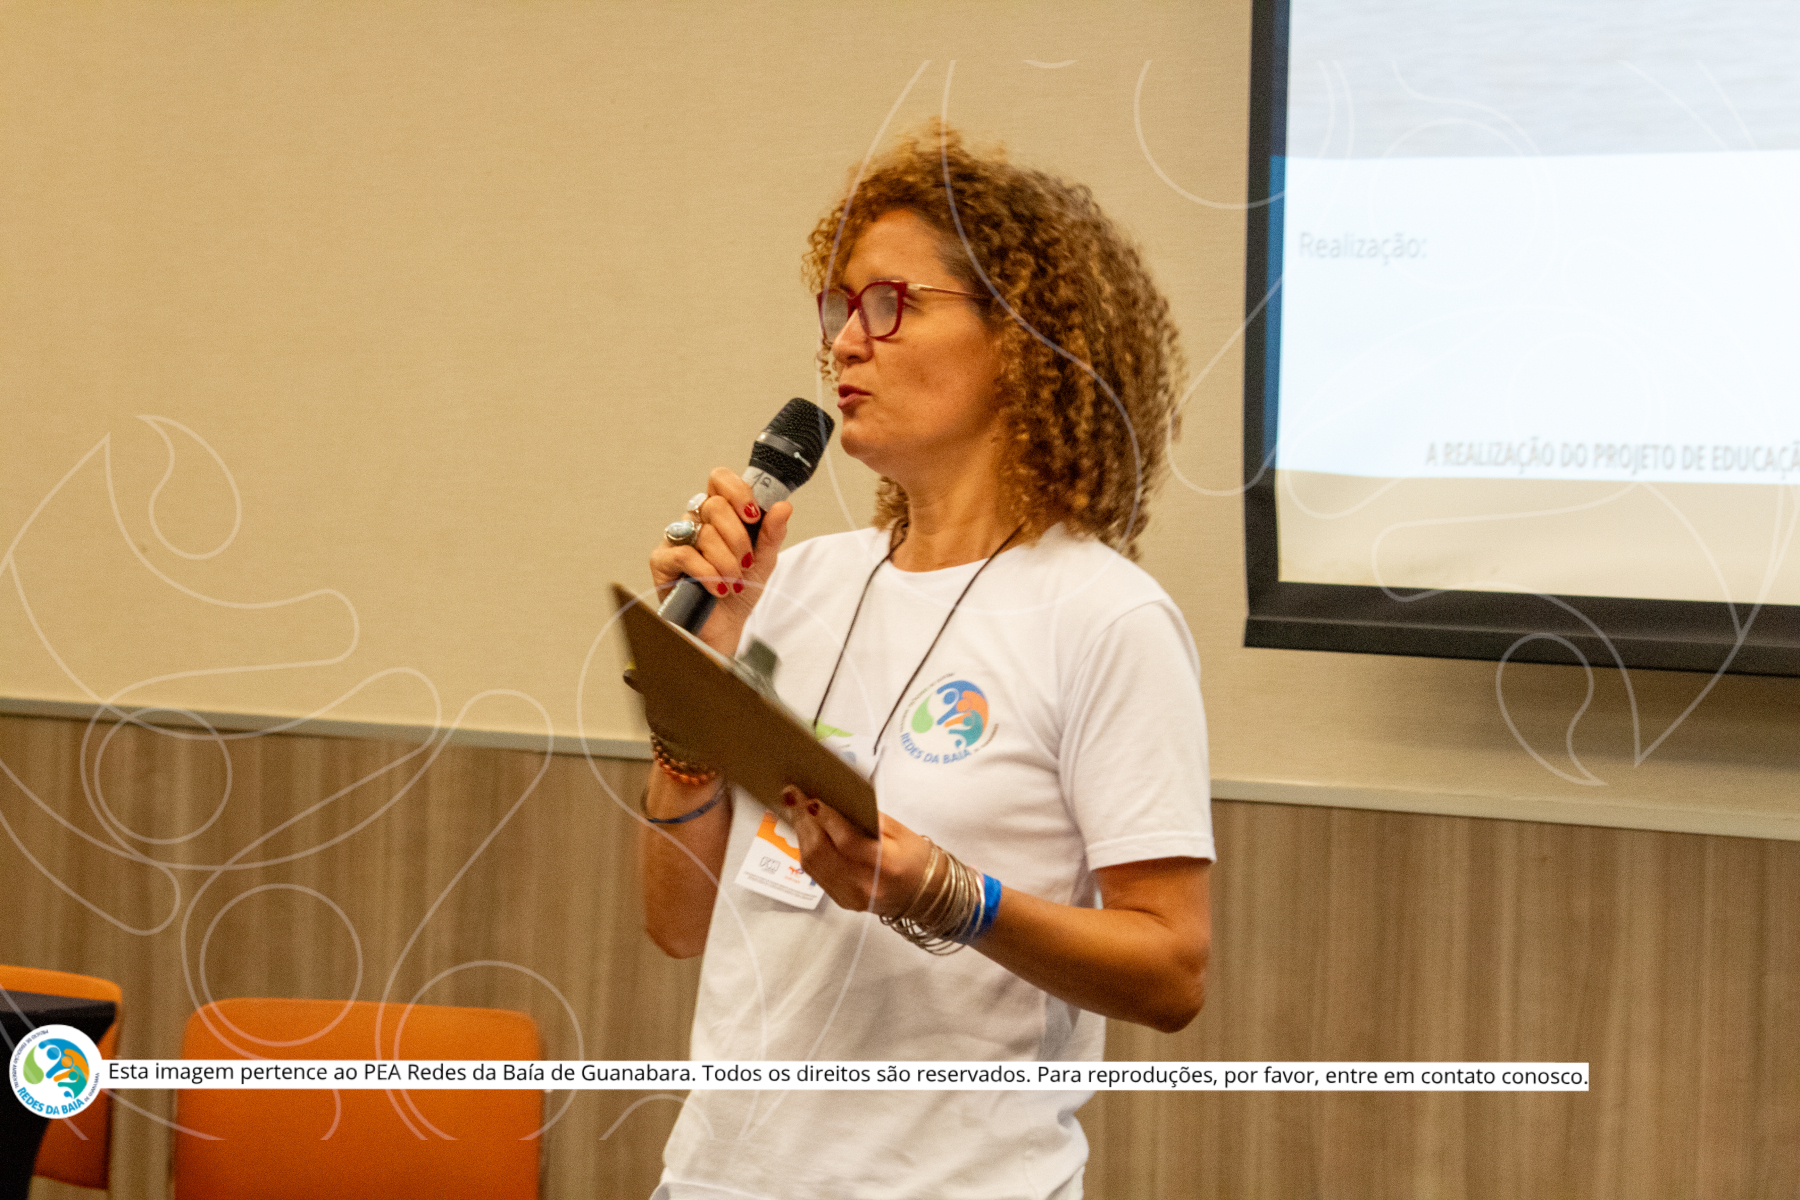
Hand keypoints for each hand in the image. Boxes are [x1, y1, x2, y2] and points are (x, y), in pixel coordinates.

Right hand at [648, 466, 792, 655]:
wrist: (724, 628)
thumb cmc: (739, 591)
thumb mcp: (764, 561)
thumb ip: (772, 533)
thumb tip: (784, 506)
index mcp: (719, 514)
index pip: (720, 480)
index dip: (738, 492)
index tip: (754, 517)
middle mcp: (695, 521)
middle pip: (715, 505)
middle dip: (739, 539)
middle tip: (746, 564)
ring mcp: (676, 539)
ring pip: (705, 533)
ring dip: (727, 563)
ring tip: (734, 583)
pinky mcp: (661, 560)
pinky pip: (686, 555)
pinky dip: (708, 574)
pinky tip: (718, 588)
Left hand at [781, 785, 933, 916]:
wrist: (927, 894)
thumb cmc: (917, 858)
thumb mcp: (899, 831)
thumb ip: (867, 817)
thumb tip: (835, 799)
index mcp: (886, 864)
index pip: (847, 841)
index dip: (826, 819)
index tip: (811, 799)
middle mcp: (866, 885)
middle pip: (822, 853)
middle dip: (804, 821)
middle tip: (794, 797)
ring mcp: (852, 896)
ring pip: (813, 864)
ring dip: (801, 834)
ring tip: (795, 810)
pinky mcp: (842, 901)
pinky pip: (816, 874)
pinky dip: (807, 850)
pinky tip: (806, 833)